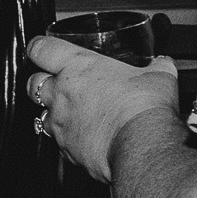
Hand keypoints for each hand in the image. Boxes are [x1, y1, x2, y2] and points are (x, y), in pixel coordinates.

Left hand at [26, 35, 179, 181]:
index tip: (43, 49)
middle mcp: (61, 94)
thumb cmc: (144, 107)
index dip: (39, 48)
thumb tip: (163, 63)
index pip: (40, 49)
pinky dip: (68, 139)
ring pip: (42, 114)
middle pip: (33, 82)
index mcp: (77, 67)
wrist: (143, 146)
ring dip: (54, 113)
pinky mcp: (67, 149)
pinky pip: (59, 142)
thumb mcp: (158, 76)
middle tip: (58, 83)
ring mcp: (61, 123)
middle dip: (42, 82)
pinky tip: (85, 138)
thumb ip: (157, 66)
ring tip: (73, 114)